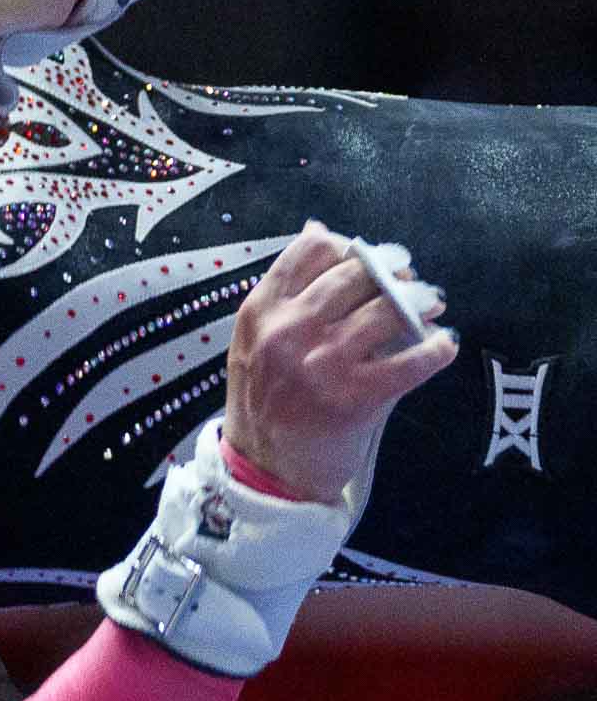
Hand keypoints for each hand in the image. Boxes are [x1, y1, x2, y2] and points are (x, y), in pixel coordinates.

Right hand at [222, 221, 457, 503]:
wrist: (266, 471)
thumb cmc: (265, 400)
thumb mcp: (256, 339)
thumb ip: (287, 290)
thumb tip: (318, 229)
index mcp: (261, 312)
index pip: (310, 251)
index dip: (348, 246)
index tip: (368, 256)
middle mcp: (289, 331)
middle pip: (356, 273)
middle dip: (392, 270)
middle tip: (410, 280)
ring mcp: (322, 364)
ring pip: (388, 310)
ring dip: (420, 302)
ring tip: (430, 305)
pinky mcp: (355, 397)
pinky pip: (412, 361)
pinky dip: (438, 349)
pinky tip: (444, 345)